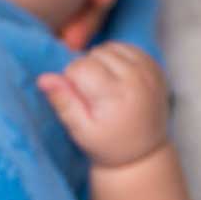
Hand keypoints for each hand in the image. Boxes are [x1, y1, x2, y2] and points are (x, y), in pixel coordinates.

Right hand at [37, 41, 168, 168]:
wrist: (144, 152)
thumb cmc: (107, 144)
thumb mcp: (80, 130)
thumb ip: (63, 102)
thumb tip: (44, 77)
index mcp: (116, 94)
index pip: (79, 67)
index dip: (71, 80)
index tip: (80, 99)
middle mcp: (136, 78)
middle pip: (95, 54)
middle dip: (86, 69)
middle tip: (92, 95)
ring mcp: (149, 70)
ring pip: (110, 47)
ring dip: (100, 61)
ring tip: (103, 85)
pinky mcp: (156, 66)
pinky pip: (127, 47)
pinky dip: (116, 57)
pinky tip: (115, 78)